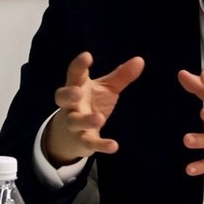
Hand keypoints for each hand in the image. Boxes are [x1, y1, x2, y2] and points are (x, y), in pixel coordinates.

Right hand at [43, 51, 143, 165]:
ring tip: (99, 118)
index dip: (79, 66)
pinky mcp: (82, 141)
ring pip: (75, 122)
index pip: (74, 74)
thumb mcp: (105, 89)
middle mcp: (71, 105)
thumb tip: (140, 60)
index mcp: (76, 87)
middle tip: (77, 92)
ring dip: (86, 120)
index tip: (87, 56)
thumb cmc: (90, 103)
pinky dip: (101, 145)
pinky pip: (90, 143)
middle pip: (62, 98)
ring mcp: (74, 124)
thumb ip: (121, 76)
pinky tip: (114, 146)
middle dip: (68, 94)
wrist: (71, 136)